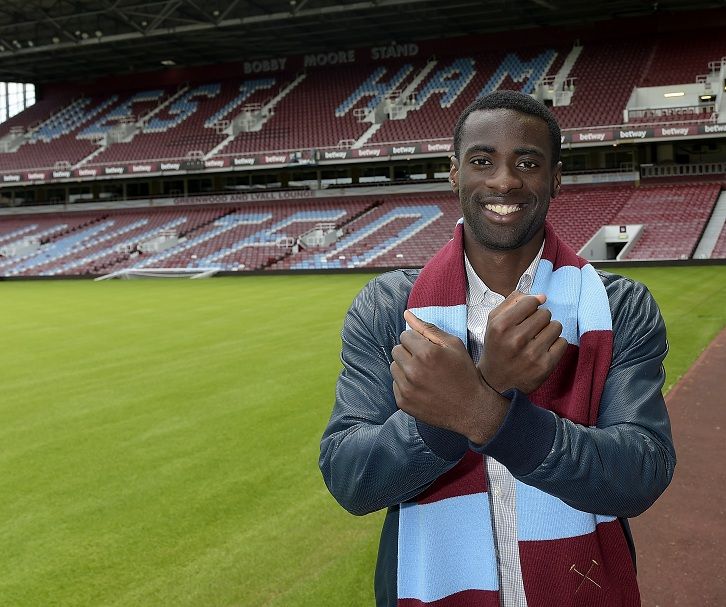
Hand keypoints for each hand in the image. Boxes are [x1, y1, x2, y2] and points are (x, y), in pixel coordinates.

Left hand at [390, 310, 508, 443]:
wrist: (471, 409)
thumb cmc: (465, 374)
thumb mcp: (453, 345)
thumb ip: (429, 328)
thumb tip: (407, 314)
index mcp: (426, 353)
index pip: (405, 335)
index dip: (417, 340)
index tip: (427, 348)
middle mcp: (413, 370)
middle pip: (396, 350)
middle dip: (409, 352)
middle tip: (425, 361)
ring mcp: (407, 388)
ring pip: (394, 367)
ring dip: (405, 367)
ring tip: (423, 373)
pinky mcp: (403, 402)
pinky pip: (395, 384)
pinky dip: (405, 384)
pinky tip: (421, 387)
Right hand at [479, 291, 567, 393]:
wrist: (495, 383)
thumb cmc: (497, 348)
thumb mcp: (493, 323)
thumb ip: (512, 303)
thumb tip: (541, 296)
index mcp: (500, 326)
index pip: (530, 302)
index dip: (532, 304)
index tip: (530, 312)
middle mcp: (515, 339)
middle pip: (545, 313)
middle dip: (540, 319)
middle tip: (531, 330)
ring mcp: (531, 354)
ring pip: (556, 326)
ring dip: (549, 331)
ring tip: (538, 339)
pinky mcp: (545, 366)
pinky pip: (562, 342)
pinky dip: (555, 344)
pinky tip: (544, 350)